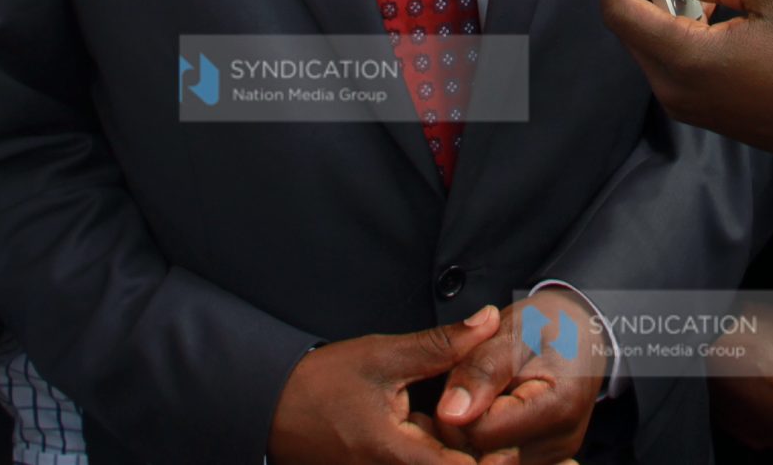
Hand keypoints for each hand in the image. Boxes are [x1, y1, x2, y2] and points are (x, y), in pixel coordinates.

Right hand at [268, 308, 499, 464]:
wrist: (267, 406)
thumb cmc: (321, 382)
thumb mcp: (384, 356)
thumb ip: (442, 345)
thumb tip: (490, 322)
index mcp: (394, 456)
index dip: (491, 459)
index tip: (504, 437)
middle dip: (476, 454)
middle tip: (493, 424)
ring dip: (454, 452)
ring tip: (465, 420)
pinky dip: (433, 450)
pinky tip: (436, 426)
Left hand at [426, 294, 606, 464]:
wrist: (581, 332)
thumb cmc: (547, 325)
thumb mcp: (512, 331)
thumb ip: (481, 371)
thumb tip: (450, 413)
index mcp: (557, 408)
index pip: (481, 431)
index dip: (461, 403)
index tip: (469, 371)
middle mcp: (560, 443)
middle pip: (482, 452)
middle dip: (465, 419)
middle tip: (477, 380)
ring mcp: (553, 457)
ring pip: (486, 458)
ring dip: (475, 428)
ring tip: (490, 392)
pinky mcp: (544, 461)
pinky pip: (498, 459)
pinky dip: (488, 436)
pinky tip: (496, 409)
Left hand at [597, 0, 772, 167]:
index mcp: (685, 57)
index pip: (620, 13)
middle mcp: (672, 86)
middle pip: (630, 29)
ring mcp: (681, 104)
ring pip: (648, 46)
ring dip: (660, 11)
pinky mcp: (694, 110)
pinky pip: (668, 64)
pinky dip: (675, 35)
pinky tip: (710, 20)